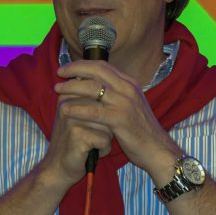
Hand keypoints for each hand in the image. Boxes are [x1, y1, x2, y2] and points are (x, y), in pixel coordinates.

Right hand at [37, 72, 113, 188]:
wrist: (58, 168)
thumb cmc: (76, 141)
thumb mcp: (81, 116)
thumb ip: (91, 99)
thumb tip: (109, 80)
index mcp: (68, 95)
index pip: (99, 94)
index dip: (103, 112)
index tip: (89, 124)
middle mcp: (67, 102)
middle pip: (105, 107)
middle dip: (106, 124)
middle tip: (91, 135)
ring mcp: (71, 117)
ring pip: (108, 123)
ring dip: (105, 137)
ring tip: (91, 143)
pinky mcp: (76, 133)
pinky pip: (105, 138)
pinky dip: (103, 148)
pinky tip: (91, 151)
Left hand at [54, 60, 180, 180]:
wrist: (158, 150)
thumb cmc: (140, 131)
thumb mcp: (130, 106)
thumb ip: (115, 94)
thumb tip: (95, 86)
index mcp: (130, 83)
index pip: (103, 66)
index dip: (83, 64)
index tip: (67, 68)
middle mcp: (128, 88)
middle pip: (96, 70)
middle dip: (75, 69)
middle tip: (59, 73)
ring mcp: (125, 103)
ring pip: (93, 88)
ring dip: (72, 87)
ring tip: (57, 89)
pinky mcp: (120, 119)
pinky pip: (93, 111)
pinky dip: (77, 109)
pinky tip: (64, 110)